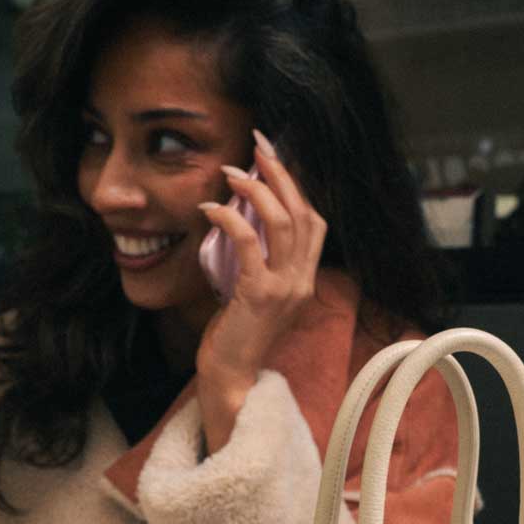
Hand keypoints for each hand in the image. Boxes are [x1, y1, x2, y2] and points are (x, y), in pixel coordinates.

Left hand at [195, 129, 327, 387]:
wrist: (231, 377)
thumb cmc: (236, 337)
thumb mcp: (256, 293)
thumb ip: (259, 261)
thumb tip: (240, 219)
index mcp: (306, 280)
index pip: (313, 222)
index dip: (296, 186)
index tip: (273, 159)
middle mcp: (302, 281)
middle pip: (302, 213)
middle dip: (280, 173)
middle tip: (258, 145)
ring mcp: (285, 288)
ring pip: (282, 222)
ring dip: (255, 189)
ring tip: (231, 171)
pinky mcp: (259, 294)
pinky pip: (247, 242)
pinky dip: (229, 217)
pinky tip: (210, 207)